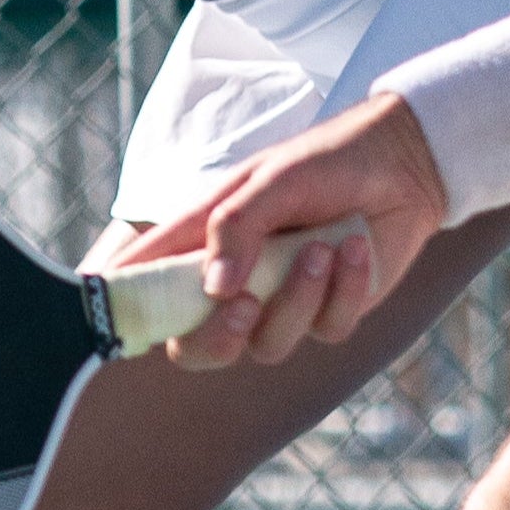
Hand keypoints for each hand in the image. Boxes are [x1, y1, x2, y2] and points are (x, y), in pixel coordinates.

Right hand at [110, 95, 451, 369]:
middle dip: (215, 338)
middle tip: (244, 303)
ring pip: (267, 345)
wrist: (402, 163)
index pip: (145, 280)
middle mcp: (234, 281)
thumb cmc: (325, 161)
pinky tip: (354, 248)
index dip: (119, 302)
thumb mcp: (273, 179)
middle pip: (195, 348)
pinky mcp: (328, 313)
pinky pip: (325, 329)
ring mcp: (280, 302)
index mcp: (203, 241)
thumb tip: (213, 289)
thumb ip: (236, 227)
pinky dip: (342, 290)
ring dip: (296, 299)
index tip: (106, 309)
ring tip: (323, 248)